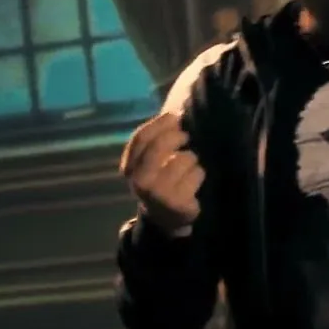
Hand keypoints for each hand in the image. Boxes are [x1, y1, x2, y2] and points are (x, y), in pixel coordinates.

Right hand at [119, 113, 204, 235]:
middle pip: (159, 146)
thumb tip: (176, 111)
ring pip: (183, 159)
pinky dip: (198, 173)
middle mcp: (140, 181)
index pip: (141, 137)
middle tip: (185, 137)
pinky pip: (196, 174)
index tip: (175, 116)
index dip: (160, 123)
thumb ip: (156, 139)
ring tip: (188, 167)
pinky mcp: (177, 203)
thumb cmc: (160, 179)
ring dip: (191, 159)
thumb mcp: (150, 160)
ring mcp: (158, 194)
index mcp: (129, 167)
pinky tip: (193, 181)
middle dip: (176, 136)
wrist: (165, 217)